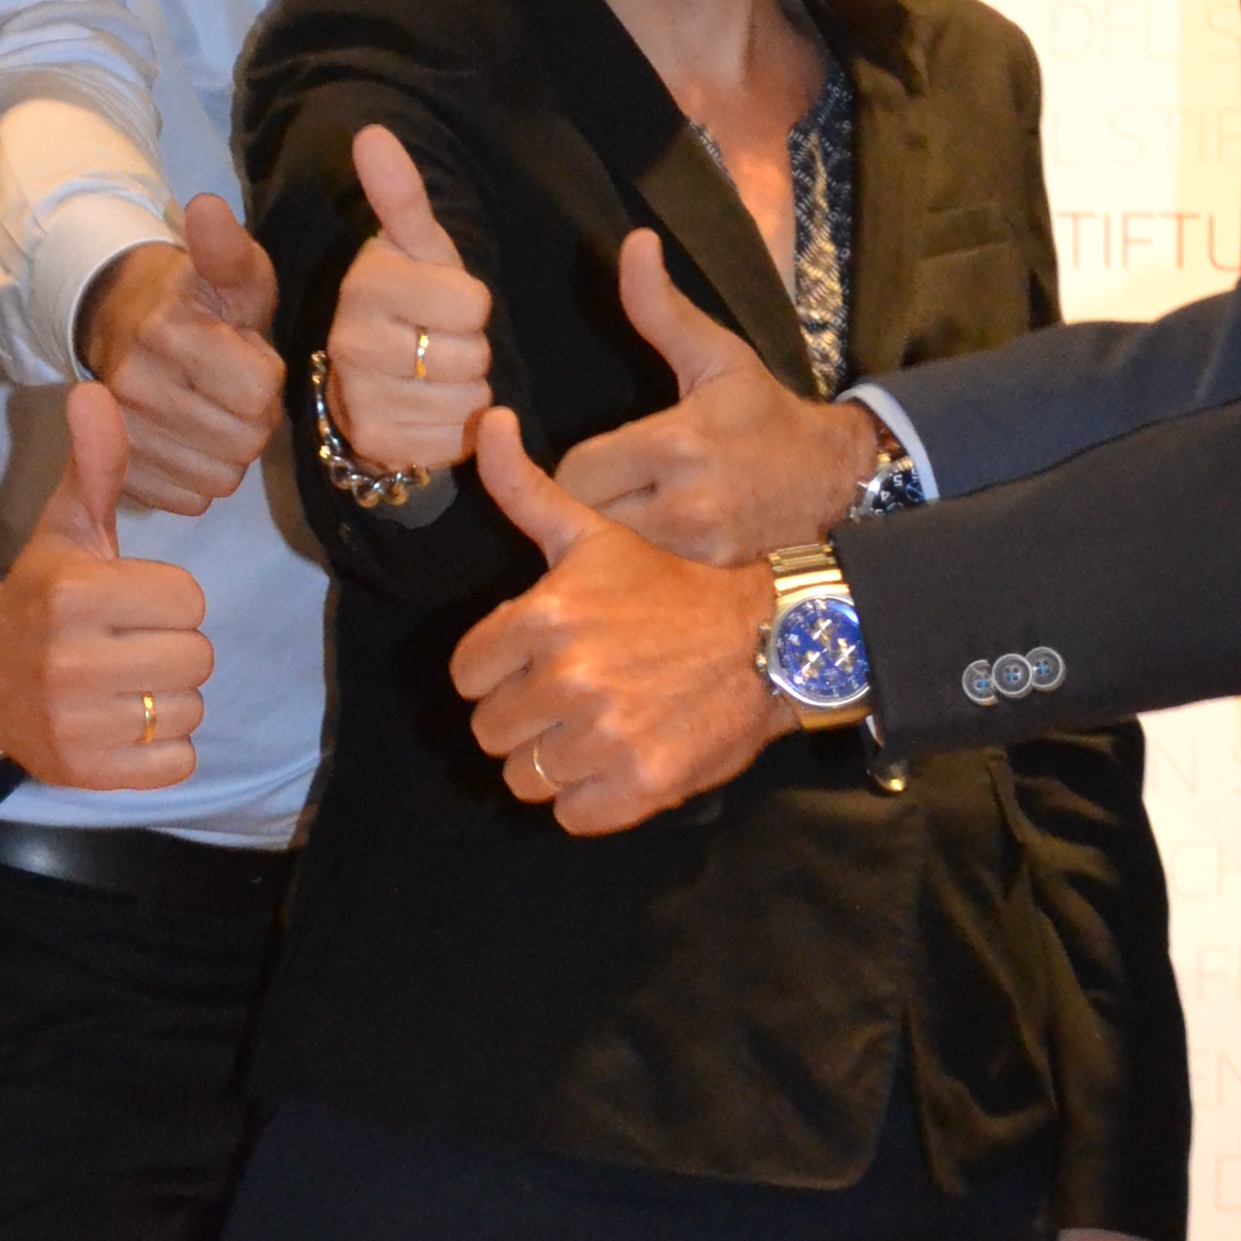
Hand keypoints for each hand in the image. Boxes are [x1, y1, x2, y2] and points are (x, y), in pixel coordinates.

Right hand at [0, 385, 214, 787]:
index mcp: (74, 595)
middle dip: (171, 649)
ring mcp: (77, 723)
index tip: (130, 602)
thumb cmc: (41, 596)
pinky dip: (160, 750)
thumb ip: (96, 466)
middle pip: (196, 657)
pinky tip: (122, 723)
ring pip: (189, 710)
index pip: (189, 600)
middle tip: (127, 645)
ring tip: (122, 684)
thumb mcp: (66, 529)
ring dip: (167, 699)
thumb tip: (95, 390)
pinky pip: (176, 764)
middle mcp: (71, 662)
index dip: (168, 599)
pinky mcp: (87, 772)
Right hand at [73, 196, 281, 516]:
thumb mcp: (227, 270)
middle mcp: (133, 384)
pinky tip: (191, 440)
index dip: (266, 378)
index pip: (260, 394)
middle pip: (245, 441)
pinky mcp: (119, 472)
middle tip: (231, 387)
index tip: (246, 356)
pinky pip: (190, 500)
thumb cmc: (195, 298)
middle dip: (252, 417)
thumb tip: (206, 207)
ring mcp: (120, 434)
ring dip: (230, 451)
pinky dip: (201, 477)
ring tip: (212, 410)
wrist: (119, 323)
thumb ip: (228, 249)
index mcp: (167, 331)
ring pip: (221, 477)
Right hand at [327, 123, 493, 472]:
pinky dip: (454, 428)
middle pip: (471, 353)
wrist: (373, 377)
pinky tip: (427, 410)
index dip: (471, 304)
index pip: (472, 302)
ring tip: (433, 375)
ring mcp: (361, 397)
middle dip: (469, 348)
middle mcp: (352, 342)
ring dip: (465, 389)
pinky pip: (453, 438)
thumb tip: (371, 133)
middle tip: (436, 341)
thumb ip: (401, 196)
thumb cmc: (410, 301)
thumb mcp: (417, 247)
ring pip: (466, 396)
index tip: (441, 302)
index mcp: (367, 284)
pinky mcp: (377, 441)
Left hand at [452, 409, 784, 829]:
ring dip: (555, 761)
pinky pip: (571, 817)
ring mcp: (604, 736)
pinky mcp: (639, 785)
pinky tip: (622, 761)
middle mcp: (568, 678)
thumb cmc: (674, 586)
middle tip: (577, 695)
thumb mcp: (594, 532)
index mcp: (544, 616)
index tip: (542, 659)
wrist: (772, 637)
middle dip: (526, 717)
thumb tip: (484, 423)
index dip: (501, 670)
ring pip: (525, 779)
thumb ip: (524, 489)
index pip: (468, 675)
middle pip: (491, 732)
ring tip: (599, 728)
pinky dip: (592, 800)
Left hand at [557, 231, 883, 560]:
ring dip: (606, 543)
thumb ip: (662, 309)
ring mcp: (698, 552)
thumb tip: (633, 243)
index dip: (577, 467)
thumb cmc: (766, 416)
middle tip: (609, 494)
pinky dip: (635, 572)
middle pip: (584, 518)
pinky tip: (650, 558)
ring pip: (609, 557)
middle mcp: (684, 503)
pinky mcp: (709, 584)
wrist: (838, 482)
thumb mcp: (719, 357)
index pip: (575, 470)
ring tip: (629, 521)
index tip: (595, 462)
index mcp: (677, 443)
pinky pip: (641, 583)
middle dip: (586, 506)